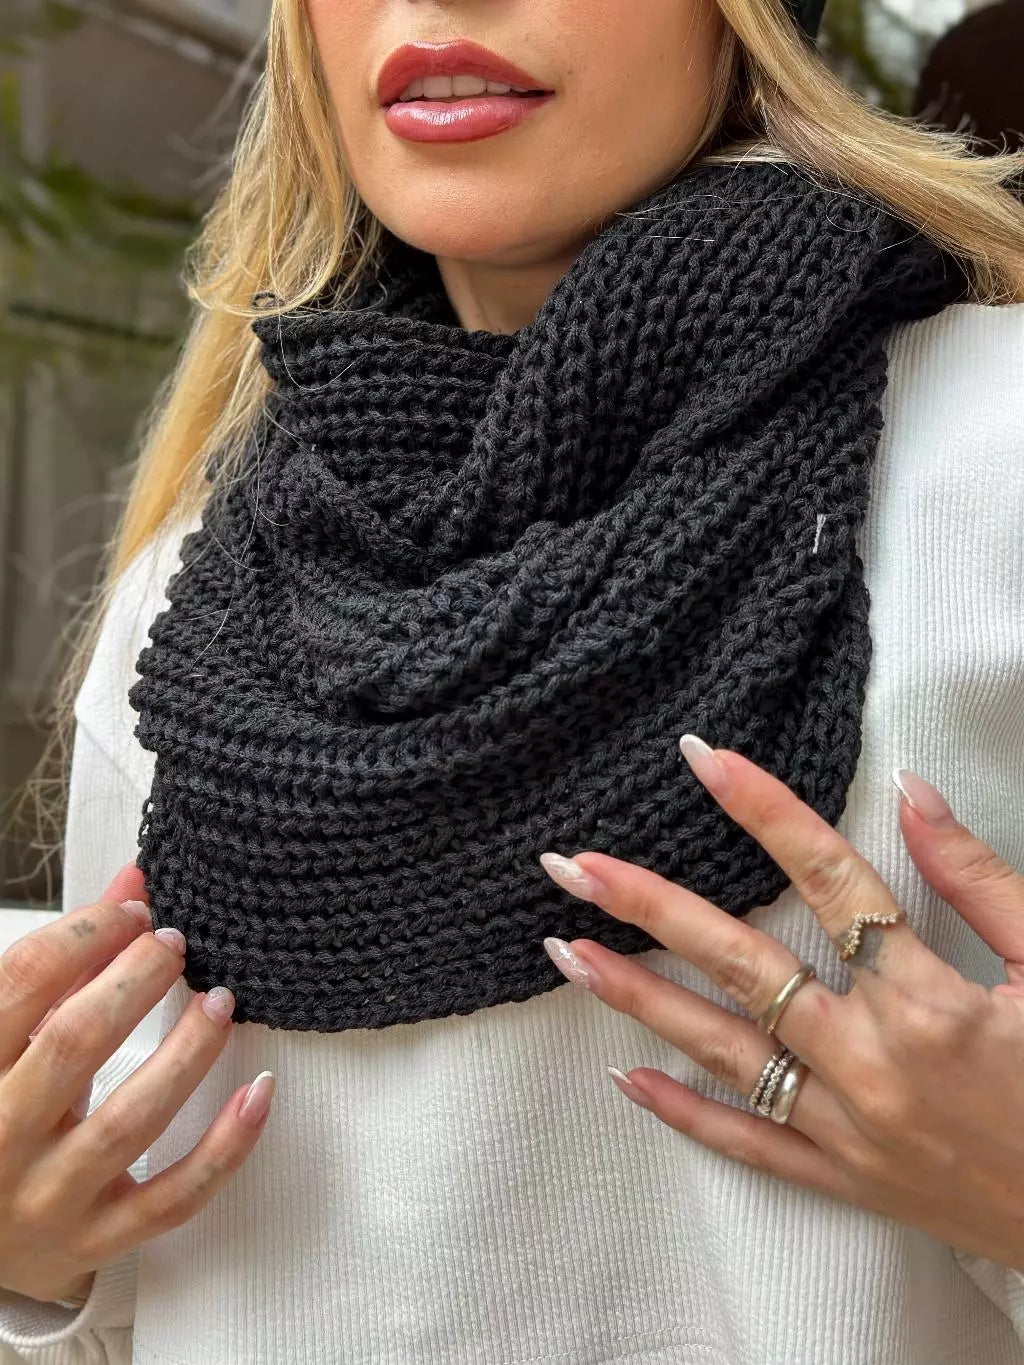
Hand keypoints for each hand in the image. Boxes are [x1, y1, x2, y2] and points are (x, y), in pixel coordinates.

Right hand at [0, 863, 273, 1304]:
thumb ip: (72, 959)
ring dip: (187, 1053)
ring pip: (130, 1122)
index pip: (24, 983)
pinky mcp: (98, 1240)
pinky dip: (226, 1146)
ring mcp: (51, 1196)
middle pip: (75, 1044)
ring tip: (220, 1000)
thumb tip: (137, 874)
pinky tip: (260, 1090)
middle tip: (176, 945)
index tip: (135, 910)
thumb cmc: (0, 1112)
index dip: (86, 934)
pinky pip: (174, 1197)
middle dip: (134, 982)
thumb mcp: (15, 1035)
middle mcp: (2, 1135)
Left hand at [539, 736, 1023, 1270]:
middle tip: (574, 865)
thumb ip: (980, 878)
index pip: (831, 879)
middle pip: (744, 963)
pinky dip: (686, 1114)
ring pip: (725, 1052)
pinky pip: (753, 1145)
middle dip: (652, 907)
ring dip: (640, 997)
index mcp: (931, 1002)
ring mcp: (852, 1130)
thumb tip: (912, 789)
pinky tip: (624, 1079)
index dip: (764, 811)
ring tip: (568, 952)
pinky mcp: (850, 1181)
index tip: (703, 758)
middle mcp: (874, 1064)